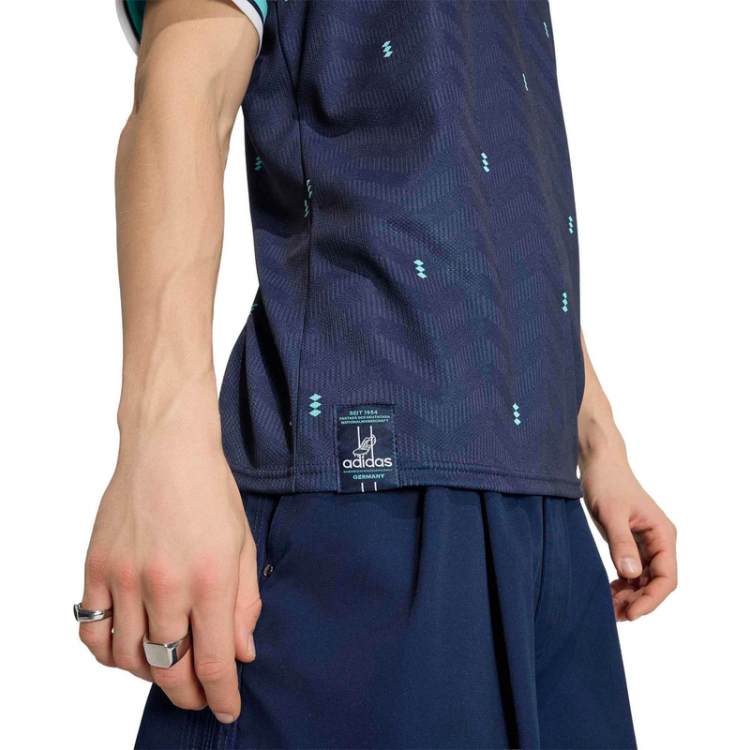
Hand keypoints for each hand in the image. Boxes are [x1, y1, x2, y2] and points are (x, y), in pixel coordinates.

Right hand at [78, 409, 259, 723]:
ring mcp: (124, 578)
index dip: (222, 695)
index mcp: (209, 577)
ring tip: (168, 667)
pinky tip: (129, 649)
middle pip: (169, 668)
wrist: (166, 446)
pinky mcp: (95, 569)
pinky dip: (109, 654)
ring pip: (129, 658)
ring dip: (150, 675)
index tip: (227, 710)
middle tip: (199, 698)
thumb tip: (242, 652)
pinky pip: (93, 633)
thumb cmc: (210, 489)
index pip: (213, 661)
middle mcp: (164, 584)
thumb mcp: (242, 543)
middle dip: (188, 694)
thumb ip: (244, 602)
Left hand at [582, 454, 677, 621]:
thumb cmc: (607, 482)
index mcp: (663, 535)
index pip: (666, 578)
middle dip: (638, 601)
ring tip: (608, 608)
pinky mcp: (631, 543)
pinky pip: (633, 572)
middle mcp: (659, 541)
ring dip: (630, 596)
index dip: (651, 600)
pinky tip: (609, 592)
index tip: (631, 613)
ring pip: (644, 580)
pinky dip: (623, 585)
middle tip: (613, 615)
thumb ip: (621, 542)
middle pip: (656, 583)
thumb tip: (630, 574)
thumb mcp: (611, 512)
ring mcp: (646, 543)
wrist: (599, 463)